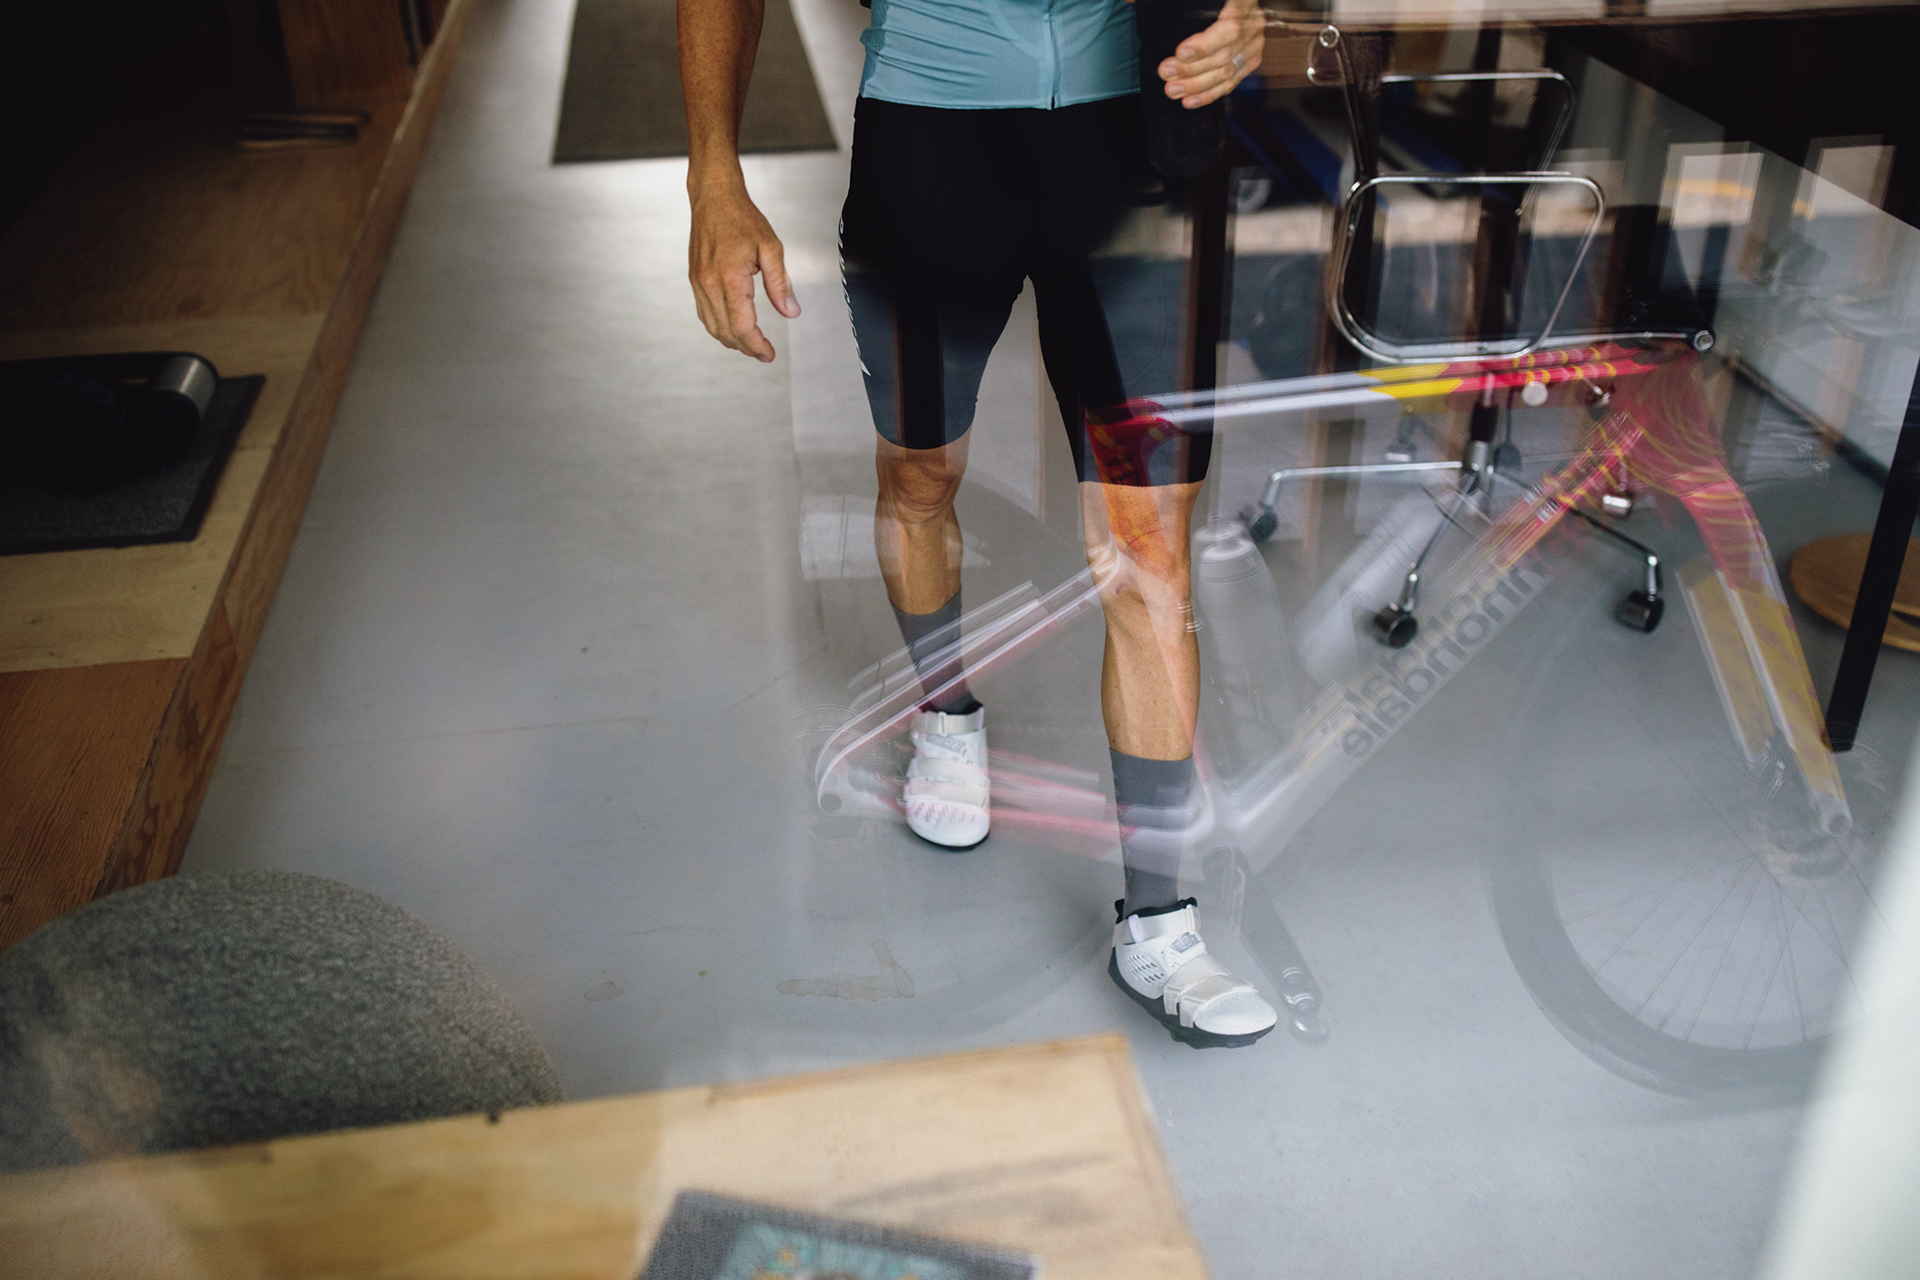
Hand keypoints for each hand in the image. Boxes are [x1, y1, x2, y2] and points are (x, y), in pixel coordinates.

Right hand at [687, 176, 800, 362]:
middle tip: (764, 352)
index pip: (742, 327)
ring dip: (731, 340)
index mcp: (729, 278)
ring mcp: (698, 283)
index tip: (770, 354)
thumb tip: (791, 312)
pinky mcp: (694, 280)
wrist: (713, 197)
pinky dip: (719, 327)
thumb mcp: (771, 248)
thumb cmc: (742, 218)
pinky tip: (733, 327)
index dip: (757, 346)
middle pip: (726, 332)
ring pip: (712, 327)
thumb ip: (780, 284)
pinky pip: (704, 314)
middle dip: (746, 348)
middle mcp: (708, 284)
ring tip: (751, 344)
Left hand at [1154, 0, 1265, 109]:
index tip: (1180, 53)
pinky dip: (1209, 94)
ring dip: (1196, 85)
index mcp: (1241, 0)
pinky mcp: (1251, 58)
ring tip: (1172, 90)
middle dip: (1192, 69)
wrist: (1230, 1)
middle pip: (1224, 53)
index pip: (1228, 27)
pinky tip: (1189, 100)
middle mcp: (1252, 20)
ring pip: (1227, 71)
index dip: (1205, 44)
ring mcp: (1254, 41)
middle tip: (1165, 73)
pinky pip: (1231, 81)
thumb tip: (1129, 0)